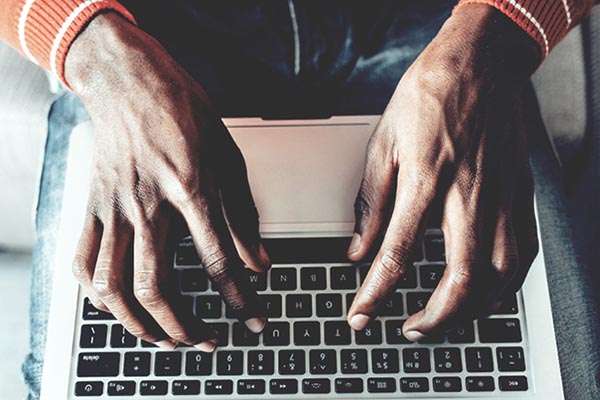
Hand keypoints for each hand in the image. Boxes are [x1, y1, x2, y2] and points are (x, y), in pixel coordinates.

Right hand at [66, 13, 269, 349]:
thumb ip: (241, 213)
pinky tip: (118, 307)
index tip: (253, 318)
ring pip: (113, 284)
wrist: (128, 80)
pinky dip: (98, 296)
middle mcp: (147, 203)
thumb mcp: (226, 154)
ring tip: (164, 338)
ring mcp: (112, 207)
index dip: (239, 297)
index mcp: (188, 186)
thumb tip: (260, 259)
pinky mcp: (91, 206)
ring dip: (139, 323)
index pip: (217, 260)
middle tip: (206, 340)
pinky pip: (82, 262)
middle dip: (184, 326)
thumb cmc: (180, 109)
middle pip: (156, 285)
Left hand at [347, 5, 540, 339]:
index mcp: (425, 180)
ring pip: (498, 277)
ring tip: (443, 320)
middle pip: (460, 280)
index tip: (360, 315)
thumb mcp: (382, 144)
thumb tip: (358, 249)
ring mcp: (502, 196)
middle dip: (433, 319)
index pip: (397, 254)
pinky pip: (521, 254)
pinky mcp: (520, 193)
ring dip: (470, 312)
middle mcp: (468, 195)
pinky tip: (485, 293)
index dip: (375, 294)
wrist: (479, 62)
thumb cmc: (428, 96)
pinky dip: (503, 286)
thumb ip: (371, 204)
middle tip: (409, 329)